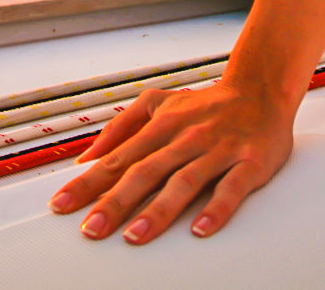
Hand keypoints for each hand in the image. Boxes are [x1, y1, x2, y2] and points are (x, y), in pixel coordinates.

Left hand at [48, 79, 295, 243]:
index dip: (89, 183)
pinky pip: (232, 188)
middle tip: (92, 229)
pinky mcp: (249, 162)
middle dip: (116, 202)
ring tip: (135, 235)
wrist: (261, 88)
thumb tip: (87, 156)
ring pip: (185, 181)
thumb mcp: (159, 103)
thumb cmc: (207, 105)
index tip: (62, 205)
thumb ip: (121, 126)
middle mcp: (187, 138)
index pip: (119, 159)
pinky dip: (216, 208)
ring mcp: (218, 150)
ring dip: (159, 210)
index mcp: (162, 126)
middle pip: (146, 172)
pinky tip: (200, 229)